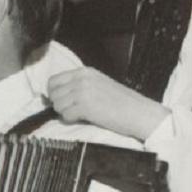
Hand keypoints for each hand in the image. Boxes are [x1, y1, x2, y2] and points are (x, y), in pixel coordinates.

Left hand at [47, 67, 169, 141]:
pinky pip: (65, 115)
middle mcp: (82, 78)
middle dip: (59, 104)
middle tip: (74, 109)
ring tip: (82, 113)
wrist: (138, 112)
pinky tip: (85, 118)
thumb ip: (78, 85)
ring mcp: (83, 91)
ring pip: (57, 105)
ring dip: (65, 113)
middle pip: (53, 94)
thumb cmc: (119, 101)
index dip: (54, 93)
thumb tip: (54, 95)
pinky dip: (72, 120)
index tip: (63, 101)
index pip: (53, 80)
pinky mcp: (85, 105)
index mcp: (85, 72)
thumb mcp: (97, 84)